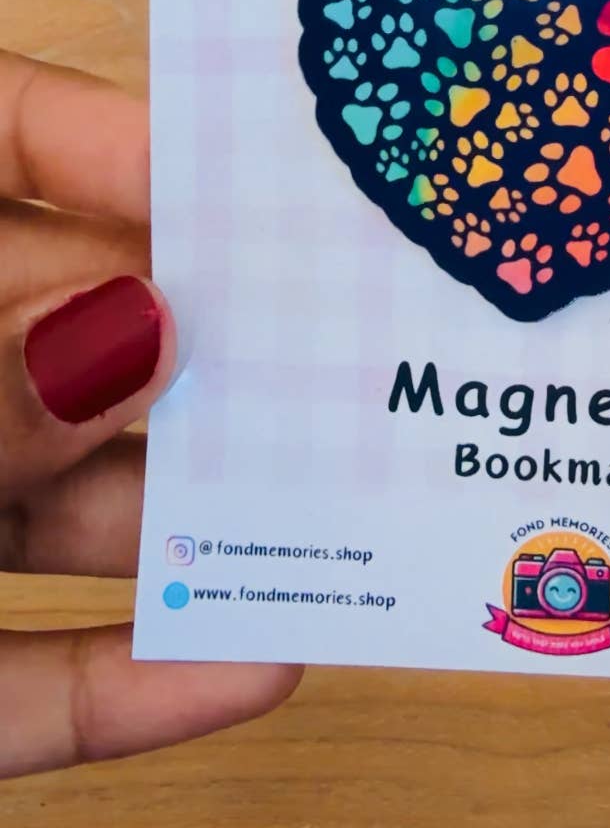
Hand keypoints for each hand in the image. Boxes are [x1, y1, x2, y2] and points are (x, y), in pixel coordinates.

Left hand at [0, 52, 300, 778]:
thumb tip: (139, 326)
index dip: (121, 145)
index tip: (254, 185)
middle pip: (57, 327)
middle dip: (200, 344)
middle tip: (356, 341)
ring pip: (53, 505)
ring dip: (193, 520)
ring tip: (357, 500)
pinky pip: (8, 681)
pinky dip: (118, 682)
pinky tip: (251, 669)